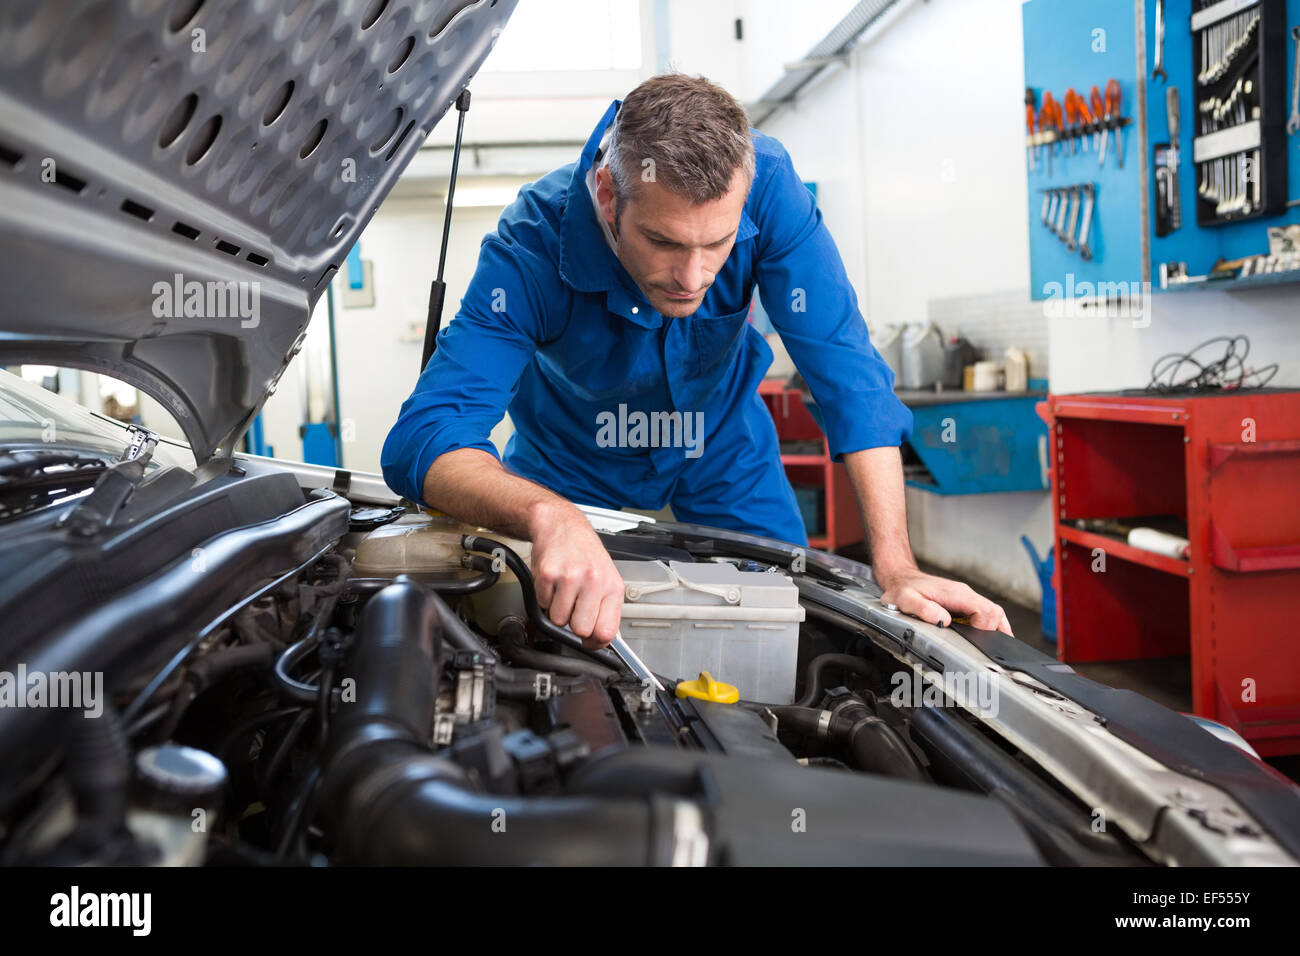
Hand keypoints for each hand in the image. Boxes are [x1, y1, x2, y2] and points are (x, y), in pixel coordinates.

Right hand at [527, 500, 624, 646]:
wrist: (562, 525)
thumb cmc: (585, 553)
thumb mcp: (606, 578)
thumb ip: (607, 609)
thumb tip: (606, 639)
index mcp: (612, 586)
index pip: (607, 632)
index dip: (595, 643)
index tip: (590, 642)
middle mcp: (594, 581)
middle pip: (581, 629)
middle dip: (574, 624)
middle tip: (574, 609)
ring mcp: (570, 577)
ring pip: (559, 620)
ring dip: (557, 610)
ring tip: (564, 591)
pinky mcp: (548, 574)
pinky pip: (542, 604)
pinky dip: (544, 598)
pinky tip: (553, 582)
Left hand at [876, 565, 1012, 635]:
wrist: (901, 578)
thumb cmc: (903, 589)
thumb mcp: (906, 600)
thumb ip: (924, 609)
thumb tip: (943, 620)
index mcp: (955, 594)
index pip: (985, 611)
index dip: (985, 629)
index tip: (976, 641)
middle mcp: (964, 594)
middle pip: (995, 613)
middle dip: (995, 632)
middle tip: (984, 648)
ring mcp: (965, 598)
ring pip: (993, 613)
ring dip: (995, 630)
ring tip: (990, 648)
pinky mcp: (963, 603)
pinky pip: (984, 613)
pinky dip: (989, 626)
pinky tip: (986, 638)